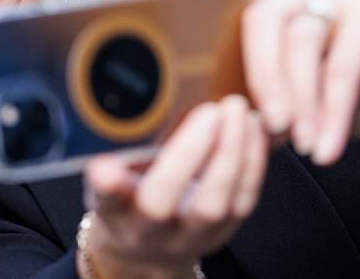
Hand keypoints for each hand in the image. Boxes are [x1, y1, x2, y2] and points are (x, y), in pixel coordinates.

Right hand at [82, 96, 267, 278]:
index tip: (105, 166)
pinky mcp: (220, 234)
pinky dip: (251, 162)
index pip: (106, 200)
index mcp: (113, 213)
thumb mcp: (111, 179)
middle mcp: (146, 232)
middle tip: (210, 110)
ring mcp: (186, 238)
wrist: (149, 249)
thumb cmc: (129, 199)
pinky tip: (254, 130)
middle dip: (188, 154)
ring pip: (210, 205)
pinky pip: (241, 202)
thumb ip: (117, 158)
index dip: (107, 184)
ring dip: (230, 154)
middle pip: (161, 203)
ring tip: (238, 113)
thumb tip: (119, 114)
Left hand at [170, 0, 359, 165]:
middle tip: (272, 126)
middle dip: (261, 79)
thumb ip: (258, 101)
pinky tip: (327, 143)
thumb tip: (215, 127)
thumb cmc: (351, 93)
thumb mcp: (295, 100)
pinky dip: (332, 110)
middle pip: (261, 19)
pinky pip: (343, 64)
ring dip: (301, 101)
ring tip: (304, 143)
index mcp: (277, 2)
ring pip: (301, 43)